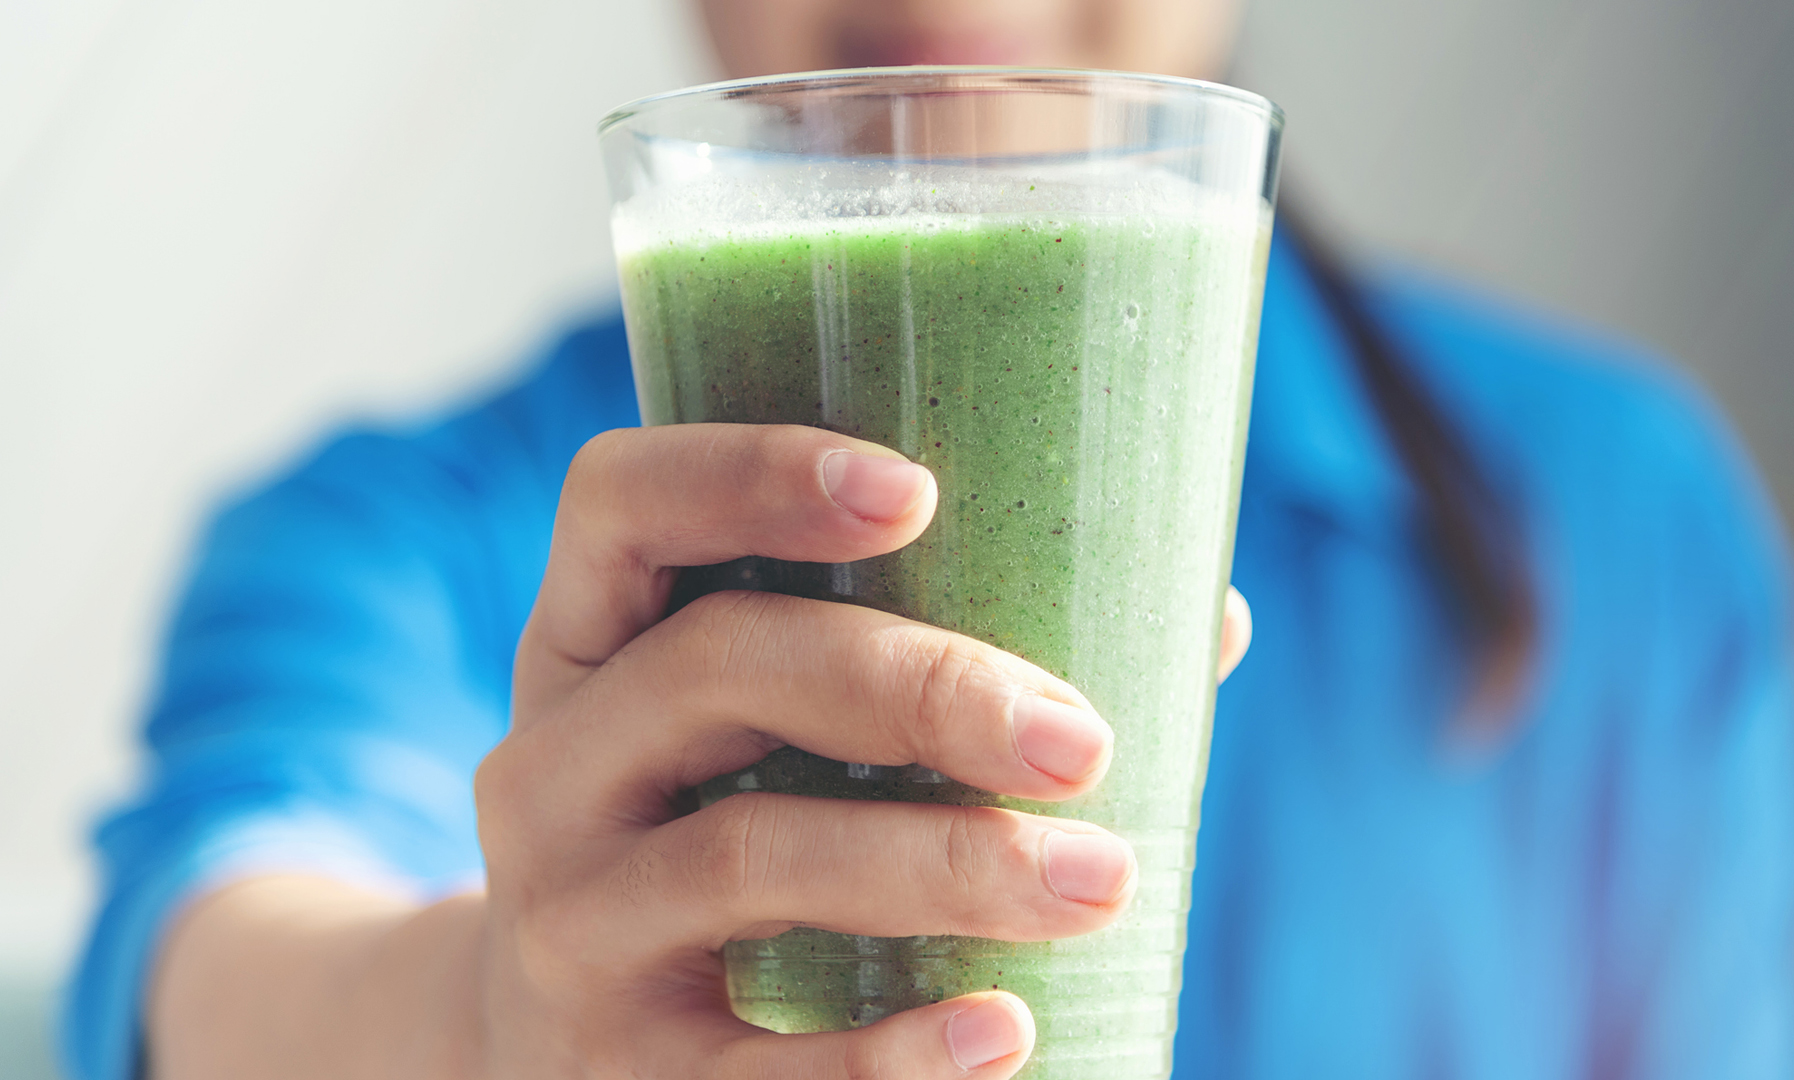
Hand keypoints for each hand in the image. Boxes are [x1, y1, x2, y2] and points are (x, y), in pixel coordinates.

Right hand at [149, 424, 1253, 1079]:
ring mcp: (564, 916)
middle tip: (1079, 739)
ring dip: (944, 864)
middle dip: (918, 686)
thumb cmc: (727, 845)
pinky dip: (888, 1054)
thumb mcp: (768, 742)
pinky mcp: (609, 1067)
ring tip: (1103, 879)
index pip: (622, 500)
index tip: (917, 487)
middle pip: (717, 665)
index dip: (751, 472)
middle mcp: (549, 762)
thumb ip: (944, 666)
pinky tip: (1006, 1029)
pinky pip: (746, 1062)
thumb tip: (1210, 618)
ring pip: (745, 854)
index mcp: (591, 641)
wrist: (565, 1057)